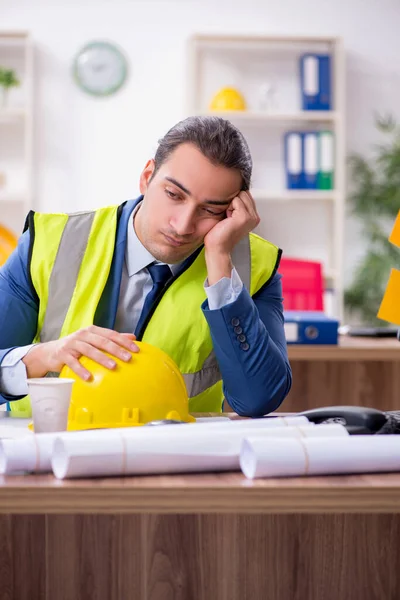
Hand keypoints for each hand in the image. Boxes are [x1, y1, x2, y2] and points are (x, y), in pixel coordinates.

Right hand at [23, 325, 138, 380]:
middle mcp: (83, 335)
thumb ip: (111, 339)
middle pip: (102, 341)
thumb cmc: (76, 347)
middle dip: (116, 349)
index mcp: (92, 331)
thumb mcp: (93, 341)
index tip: (136, 349)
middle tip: (128, 358)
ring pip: (89, 350)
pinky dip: (81, 370)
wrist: (50, 352)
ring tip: (113, 367)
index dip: (124, 341)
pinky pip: (73, 363)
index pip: (111, 334)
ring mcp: (72, 344)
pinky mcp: (63, 354)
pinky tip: (89, 378)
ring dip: (102, 358)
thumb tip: (133, 337)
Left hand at [203, 191, 259, 284]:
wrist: (217, 247)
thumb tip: (234, 191)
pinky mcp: (245, 216)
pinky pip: (236, 200)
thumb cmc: (220, 234)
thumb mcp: (231, 216)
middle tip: (229, 217)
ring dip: (230, 205)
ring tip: (228, 218)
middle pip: (244, 193)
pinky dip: (228, 208)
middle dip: (234, 201)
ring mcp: (251, 217)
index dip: (235, 201)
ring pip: (240, 195)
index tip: (230, 215)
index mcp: (253, 217)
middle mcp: (255, 217)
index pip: (246, 195)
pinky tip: (227, 219)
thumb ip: (237, 205)